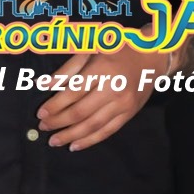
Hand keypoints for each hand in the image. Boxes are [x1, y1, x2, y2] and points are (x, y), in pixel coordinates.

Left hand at [36, 46, 169, 151]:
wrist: (152, 56)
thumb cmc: (118, 48)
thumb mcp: (92, 48)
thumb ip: (69, 68)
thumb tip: (44, 85)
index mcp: (102, 69)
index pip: (73, 92)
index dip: (55, 105)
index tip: (41, 113)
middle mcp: (114, 88)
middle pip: (81, 111)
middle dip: (59, 122)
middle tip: (43, 127)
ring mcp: (123, 104)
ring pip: (93, 125)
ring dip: (71, 135)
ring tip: (54, 141)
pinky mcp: (130, 114)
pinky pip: (107, 131)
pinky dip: (90, 140)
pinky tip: (75, 145)